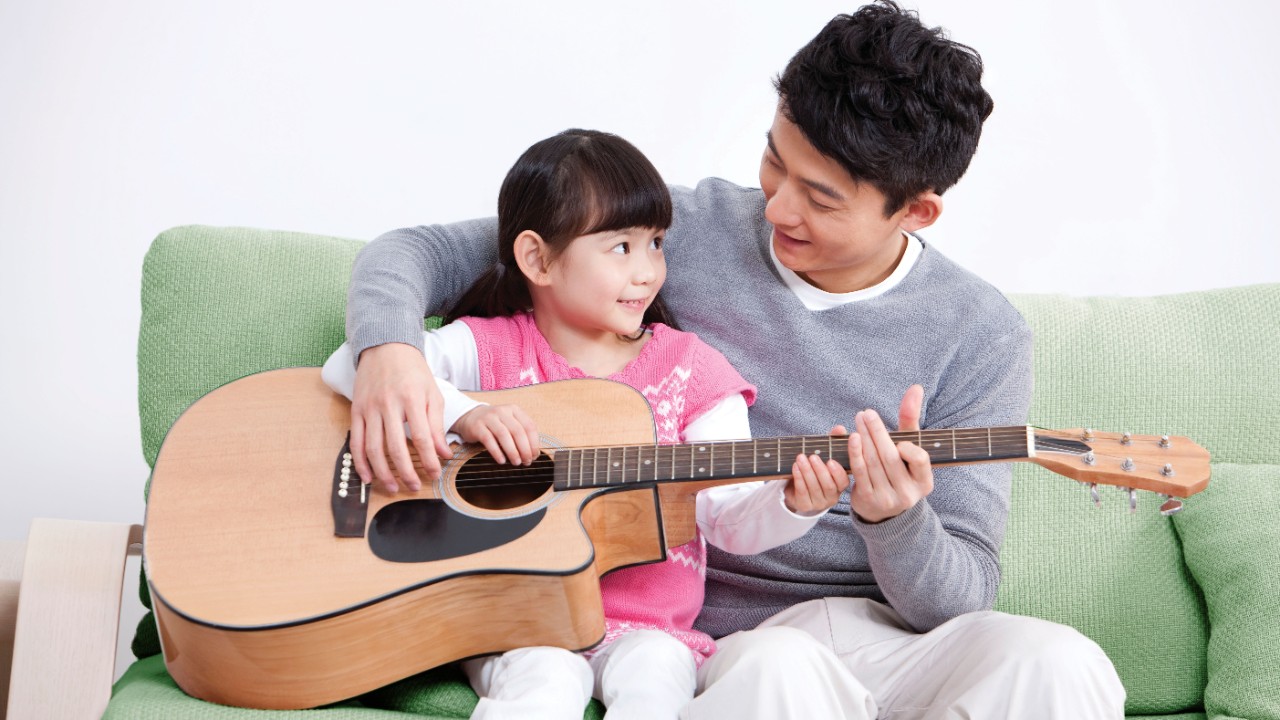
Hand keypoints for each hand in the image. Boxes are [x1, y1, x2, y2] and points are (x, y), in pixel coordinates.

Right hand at [349, 342, 452, 493]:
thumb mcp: (432, 393)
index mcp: (411, 399)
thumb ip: (437, 424)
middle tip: (415, 486)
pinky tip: (368, 477)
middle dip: (406, 472)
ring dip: (383, 473)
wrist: (386, 347)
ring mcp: (369, 408)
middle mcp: (388, 404)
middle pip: (395, 447)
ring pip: (373, 448)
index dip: (429, 459)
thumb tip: (444, 453)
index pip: (421, 437)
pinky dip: (360, 462)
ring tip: (394, 487)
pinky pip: (355, 441)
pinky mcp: (356, 411)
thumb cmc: (413, 371)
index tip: (435, 473)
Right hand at [454, 404, 540, 465]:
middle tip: (526, 462)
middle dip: (525, 449)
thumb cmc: (494, 424)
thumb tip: (532, 453)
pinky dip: (497, 452)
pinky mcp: (477, 426)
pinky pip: (488, 440)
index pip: (529, 426)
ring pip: (504, 435)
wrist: (470, 417)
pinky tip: (502, 461)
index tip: (534, 456)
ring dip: (512, 452)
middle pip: (518, 431)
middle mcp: (502, 411)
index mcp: (514, 410)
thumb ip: (521, 434)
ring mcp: (489, 418)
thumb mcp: (509, 423)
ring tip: (516, 462)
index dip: (534, 443)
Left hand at [787, 449, 850, 514]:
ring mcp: (818, 503)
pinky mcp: (805, 505)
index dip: (838, 472)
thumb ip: (832, 443)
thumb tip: (840, 430)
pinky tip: (795, 468)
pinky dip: (799, 479)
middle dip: (820, 470)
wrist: (795, 488)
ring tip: (800, 458)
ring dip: (807, 472)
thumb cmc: (813, 470)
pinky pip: (802, 492)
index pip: (843, 481)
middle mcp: (831, 496)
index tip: (831, 461)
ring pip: (814, 488)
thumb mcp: (823, 456)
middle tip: (812, 457)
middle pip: (828, 485)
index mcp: (839, 486)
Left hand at [846, 384, 933, 523]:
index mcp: (924, 482)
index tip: (898, 436)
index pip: (920, 460)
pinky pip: (860, 471)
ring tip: (859, 420)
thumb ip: (911, 420)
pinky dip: (855, 453)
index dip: (909, 447)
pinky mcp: (868, 499)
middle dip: (877, 433)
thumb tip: (915, 387)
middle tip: (867, 413)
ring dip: (864, 438)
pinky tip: (852, 437)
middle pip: (891, 458)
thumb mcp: (908, 448)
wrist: (882, 508)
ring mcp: (887, 498)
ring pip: (873, 462)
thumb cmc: (898, 469)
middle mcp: (908, 493)